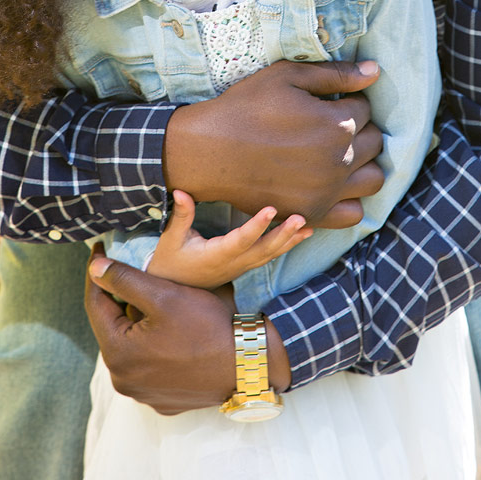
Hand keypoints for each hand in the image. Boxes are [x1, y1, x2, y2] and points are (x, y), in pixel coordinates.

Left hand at [85, 244, 290, 413]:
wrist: (247, 363)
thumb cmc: (206, 326)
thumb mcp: (163, 295)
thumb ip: (124, 280)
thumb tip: (95, 268)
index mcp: (118, 354)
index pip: (95, 304)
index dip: (97, 273)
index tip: (98, 250)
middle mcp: (123, 381)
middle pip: (112, 328)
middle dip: (118, 299)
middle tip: (128, 271)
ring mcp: (143, 394)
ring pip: (130, 348)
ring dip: (136, 323)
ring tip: (152, 300)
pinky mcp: (162, 399)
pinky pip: (148, 367)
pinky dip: (152, 347)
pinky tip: (169, 332)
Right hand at [148, 190, 311, 287]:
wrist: (172, 288)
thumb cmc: (171, 261)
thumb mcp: (171, 239)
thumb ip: (181, 215)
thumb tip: (180, 191)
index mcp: (216, 256)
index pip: (240, 240)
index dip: (256, 226)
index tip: (271, 209)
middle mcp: (232, 264)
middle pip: (262, 250)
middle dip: (283, 235)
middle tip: (301, 219)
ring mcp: (240, 267)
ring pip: (269, 255)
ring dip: (289, 241)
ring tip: (309, 228)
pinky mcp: (243, 266)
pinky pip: (267, 256)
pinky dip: (284, 247)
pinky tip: (298, 236)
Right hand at [163, 59, 384, 226]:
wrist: (209, 150)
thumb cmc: (247, 106)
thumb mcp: (288, 76)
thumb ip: (336, 74)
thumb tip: (376, 71)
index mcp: (338, 124)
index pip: (365, 108)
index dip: (346, 100)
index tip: (325, 102)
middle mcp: (340, 161)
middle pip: (374, 141)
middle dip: (358, 128)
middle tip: (328, 124)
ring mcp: (328, 192)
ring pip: (373, 178)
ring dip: (363, 163)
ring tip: (338, 153)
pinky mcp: (313, 214)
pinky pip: (354, 213)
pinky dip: (350, 198)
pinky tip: (332, 182)